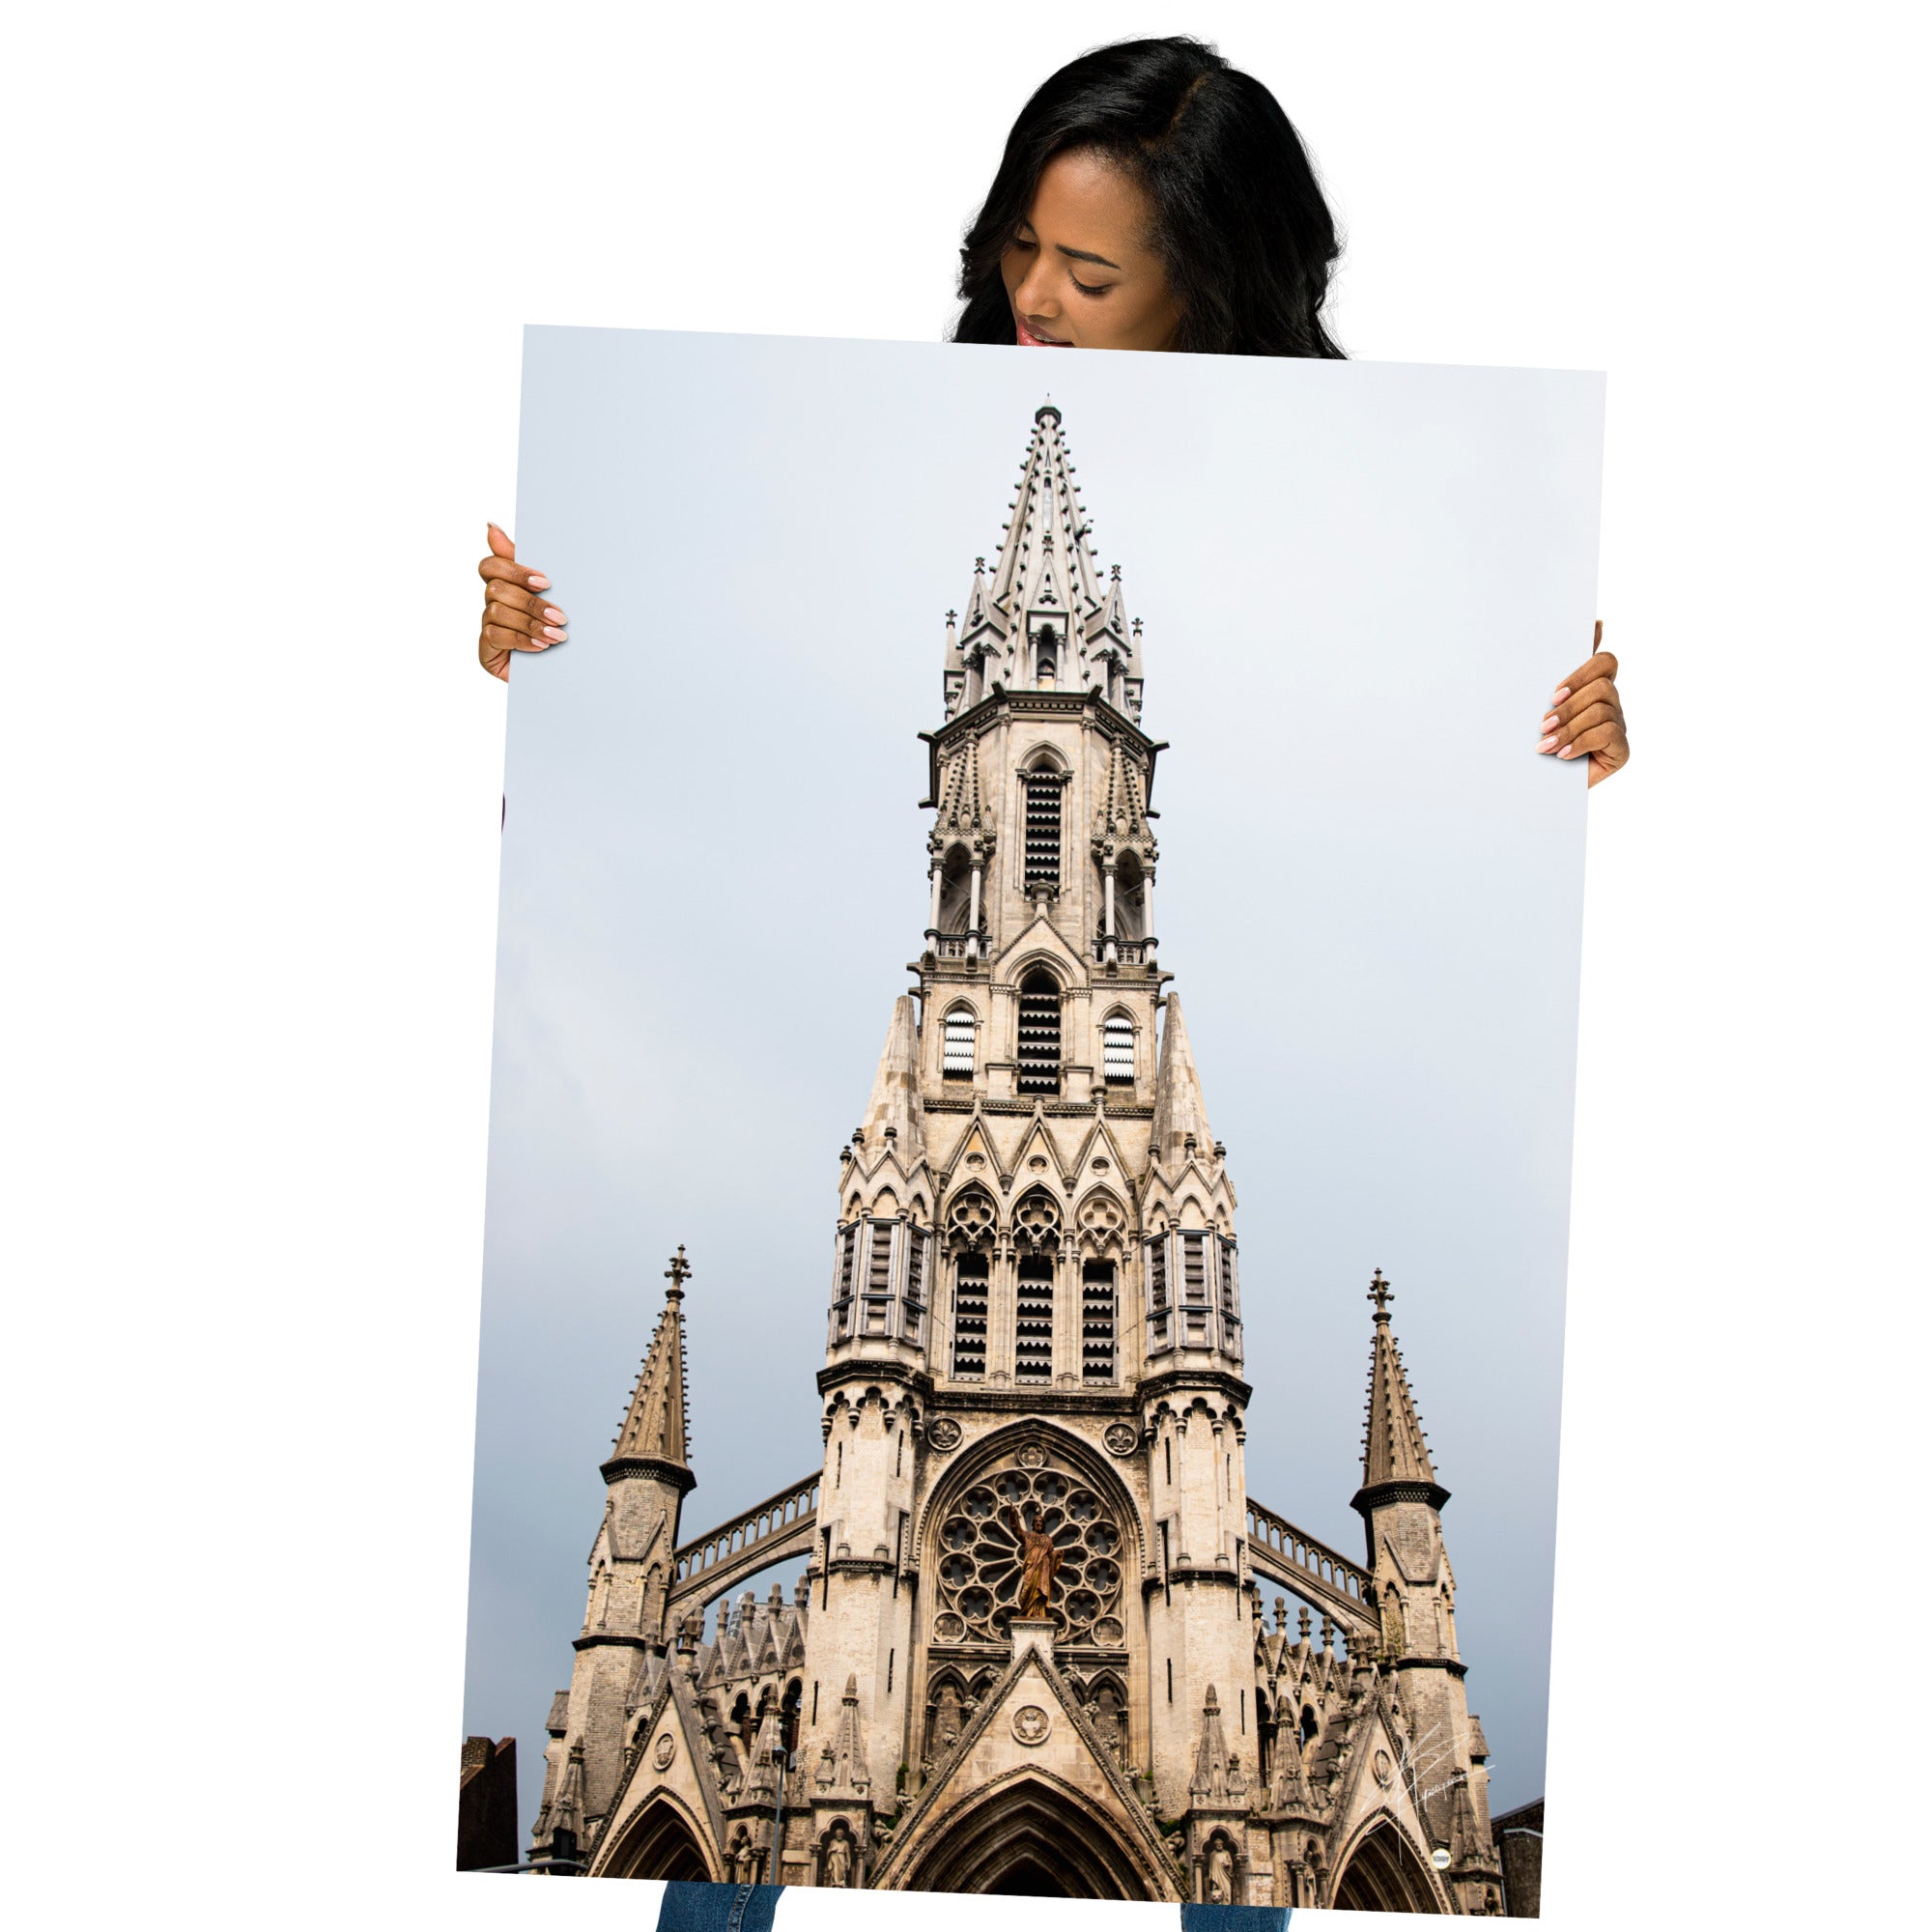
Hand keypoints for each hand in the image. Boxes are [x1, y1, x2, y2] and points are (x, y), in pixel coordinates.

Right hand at [477, 523, 566, 680]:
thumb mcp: (552, 594)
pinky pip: (495, 636)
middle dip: (531, 603)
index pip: (491, 566)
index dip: (514, 570)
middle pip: (496, 589)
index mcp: (506, 585)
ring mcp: (487, 627)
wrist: (567, 671)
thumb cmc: (558, 628)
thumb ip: (526, 563)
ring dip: (530, 623)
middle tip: (560, 616)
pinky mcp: (486, 650)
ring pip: (497, 611)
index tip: (545, 582)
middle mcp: (492, 603)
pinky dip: (521, 640)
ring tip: (557, 636)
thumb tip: (490, 526)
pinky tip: (541, 647)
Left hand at [1537, 622, 1627, 786]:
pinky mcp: (1622, 750)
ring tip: (1546, 744)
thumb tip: (1593, 625)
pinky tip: (1563, 755)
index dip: (1582, 672)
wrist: (1536, 786)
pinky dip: (1581, 743)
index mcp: (1594, 687)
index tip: (1554, 693)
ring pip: (1601, 710)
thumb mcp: (1542, 707)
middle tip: (1544, 724)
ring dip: (1569, 727)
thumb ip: (1559, 673)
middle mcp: (1611, 704)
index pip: (1605, 661)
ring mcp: (1619, 726)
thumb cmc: (1538, 741)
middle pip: (1602, 686)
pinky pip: (1608, 734)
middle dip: (1569, 706)